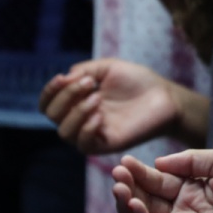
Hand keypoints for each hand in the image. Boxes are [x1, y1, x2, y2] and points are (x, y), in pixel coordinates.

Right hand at [39, 59, 185, 153]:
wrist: (165, 96)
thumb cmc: (137, 81)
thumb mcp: (106, 68)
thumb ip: (83, 70)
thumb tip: (63, 79)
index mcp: (77, 101)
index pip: (48, 103)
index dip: (49, 91)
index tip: (63, 77)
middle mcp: (81, 119)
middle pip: (53, 116)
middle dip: (65, 96)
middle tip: (90, 83)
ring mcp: (94, 133)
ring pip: (64, 132)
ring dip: (76, 112)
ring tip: (97, 98)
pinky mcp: (107, 145)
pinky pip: (84, 144)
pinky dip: (87, 129)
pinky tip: (100, 115)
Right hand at [110, 149, 212, 212]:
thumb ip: (192, 160)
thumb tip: (159, 162)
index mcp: (193, 187)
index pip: (157, 180)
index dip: (139, 172)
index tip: (124, 161)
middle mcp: (186, 209)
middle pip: (146, 200)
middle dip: (128, 186)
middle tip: (117, 173)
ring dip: (127, 205)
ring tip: (119, 187)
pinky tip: (132, 205)